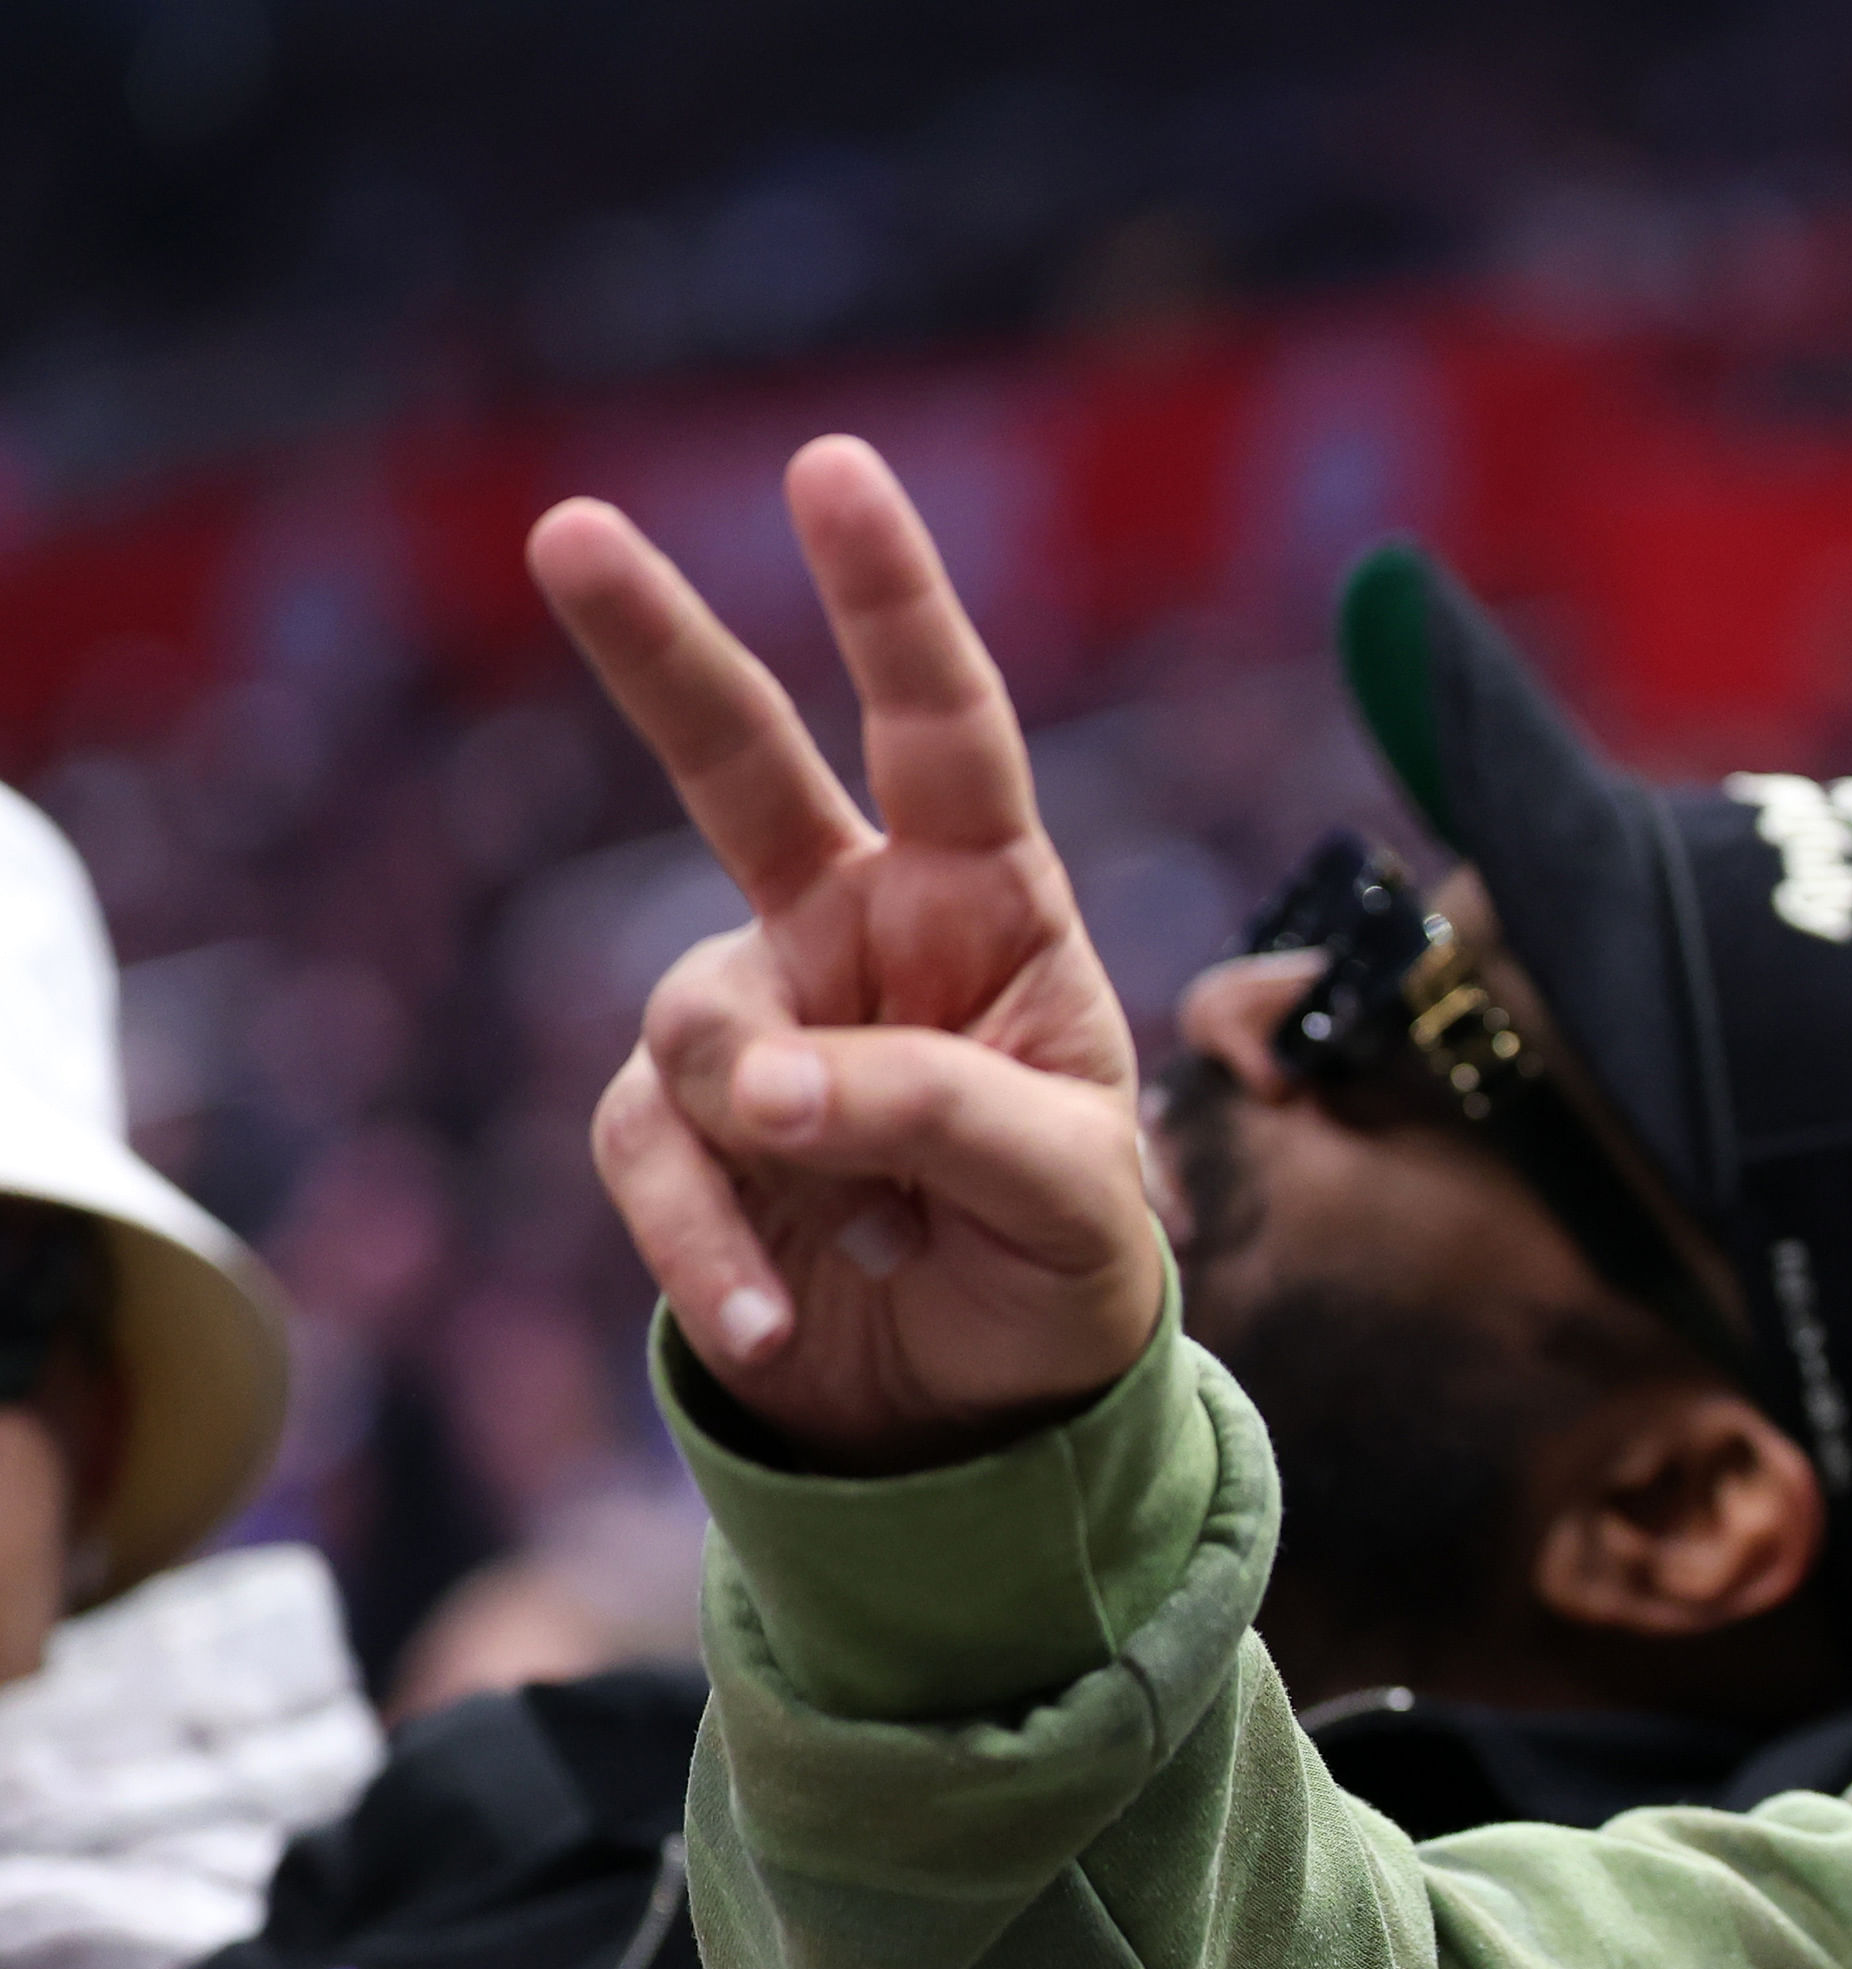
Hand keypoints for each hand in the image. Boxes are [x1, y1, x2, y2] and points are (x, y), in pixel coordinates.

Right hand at [530, 437, 1169, 1473]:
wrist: (992, 1403)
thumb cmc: (1064, 1264)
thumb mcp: (1070, 1199)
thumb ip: (939, 1120)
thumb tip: (758, 1087)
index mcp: (990, 910)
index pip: (948, 733)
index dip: (892, 605)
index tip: (833, 473)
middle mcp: (858, 933)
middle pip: (741, 765)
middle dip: (659, 651)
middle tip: (571, 529)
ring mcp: (757, 1023)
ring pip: (699, 1027)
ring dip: (764, 1139)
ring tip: (864, 1243)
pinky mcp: (683, 1131)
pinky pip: (653, 1157)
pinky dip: (709, 1247)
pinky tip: (777, 1318)